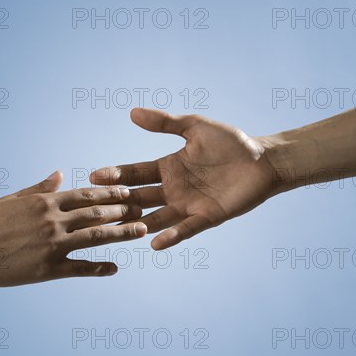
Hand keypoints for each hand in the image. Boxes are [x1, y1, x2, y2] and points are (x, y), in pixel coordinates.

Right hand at [0, 171, 146, 284]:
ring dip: (121, 233)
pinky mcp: (47, 269)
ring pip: (95, 237)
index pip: (85, 194)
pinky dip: (99, 267)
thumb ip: (40, 187)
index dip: (110, 194)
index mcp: (44, 201)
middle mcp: (52, 220)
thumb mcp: (13, 198)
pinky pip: (80, 268)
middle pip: (96, 213)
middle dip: (123, 210)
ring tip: (141, 231)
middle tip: (143, 208)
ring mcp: (52, 245)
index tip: (128, 192)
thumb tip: (60, 173)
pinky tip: (114, 268)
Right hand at [90, 109, 274, 249]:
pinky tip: (153, 242)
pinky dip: (170, 236)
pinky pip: (185, 229)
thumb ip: (165, 123)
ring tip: (117, 228)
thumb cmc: (230, 142)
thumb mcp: (194, 127)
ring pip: (156, 217)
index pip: (134, 173)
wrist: (262, 160)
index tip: (93, 176)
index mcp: (167, 167)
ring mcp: (188, 205)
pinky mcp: (206, 217)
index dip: (115, 175)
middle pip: (139, 197)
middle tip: (96, 207)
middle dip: (119, 202)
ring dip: (138, 223)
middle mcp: (173, 189)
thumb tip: (132, 113)